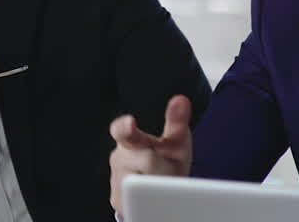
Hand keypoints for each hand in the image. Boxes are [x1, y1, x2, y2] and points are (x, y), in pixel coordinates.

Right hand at [108, 95, 192, 216]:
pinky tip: (154, 195)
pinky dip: (152, 198)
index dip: (125, 127)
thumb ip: (177, 122)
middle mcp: (119, 158)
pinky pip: (139, 199)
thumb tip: (181, 99)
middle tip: (166, 169)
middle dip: (159, 165)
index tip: (130, 123)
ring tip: (163, 183)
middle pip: (143, 159)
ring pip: (143, 181)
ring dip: (159, 184)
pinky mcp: (117, 200)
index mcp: (131, 139)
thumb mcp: (176, 142)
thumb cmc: (167, 161)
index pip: (122, 130)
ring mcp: (116, 180)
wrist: (156, 191)